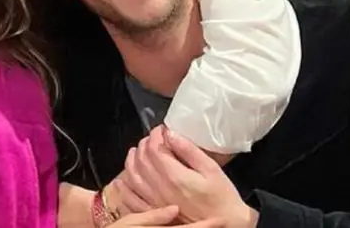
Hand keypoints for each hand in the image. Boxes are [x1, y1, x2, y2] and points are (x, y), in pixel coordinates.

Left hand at [120, 127, 256, 227]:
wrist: (227, 224)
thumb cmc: (222, 197)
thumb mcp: (211, 169)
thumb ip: (189, 150)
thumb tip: (172, 134)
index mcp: (174, 176)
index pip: (154, 148)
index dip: (155, 134)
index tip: (162, 130)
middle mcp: (160, 188)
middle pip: (141, 159)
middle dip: (144, 143)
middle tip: (153, 138)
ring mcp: (155, 201)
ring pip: (132, 176)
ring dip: (132, 160)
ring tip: (137, 152)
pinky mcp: (154, 212)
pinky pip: (131, 198)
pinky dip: (124, 187)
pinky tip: (122, 180)